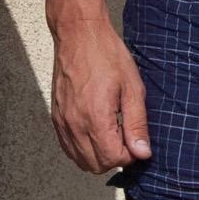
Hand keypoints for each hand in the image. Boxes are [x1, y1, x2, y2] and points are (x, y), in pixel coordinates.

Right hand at [50, 19, 151, 174]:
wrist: (79, 34)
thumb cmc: (106, 55)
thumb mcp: (132, 88)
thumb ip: (137, 124)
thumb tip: (142, 152)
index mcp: (95, 116)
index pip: (112, 158)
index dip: (129, 154)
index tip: (135, 139)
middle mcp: (75, 123)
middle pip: (95, 164)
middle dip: (114, 157)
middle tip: (124, 136)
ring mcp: (62, 121)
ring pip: (79, 160)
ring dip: (98, 154)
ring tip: (110, 131)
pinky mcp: (56, 117)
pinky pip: (68, 147)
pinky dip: (83, 148)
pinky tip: (96, 129)